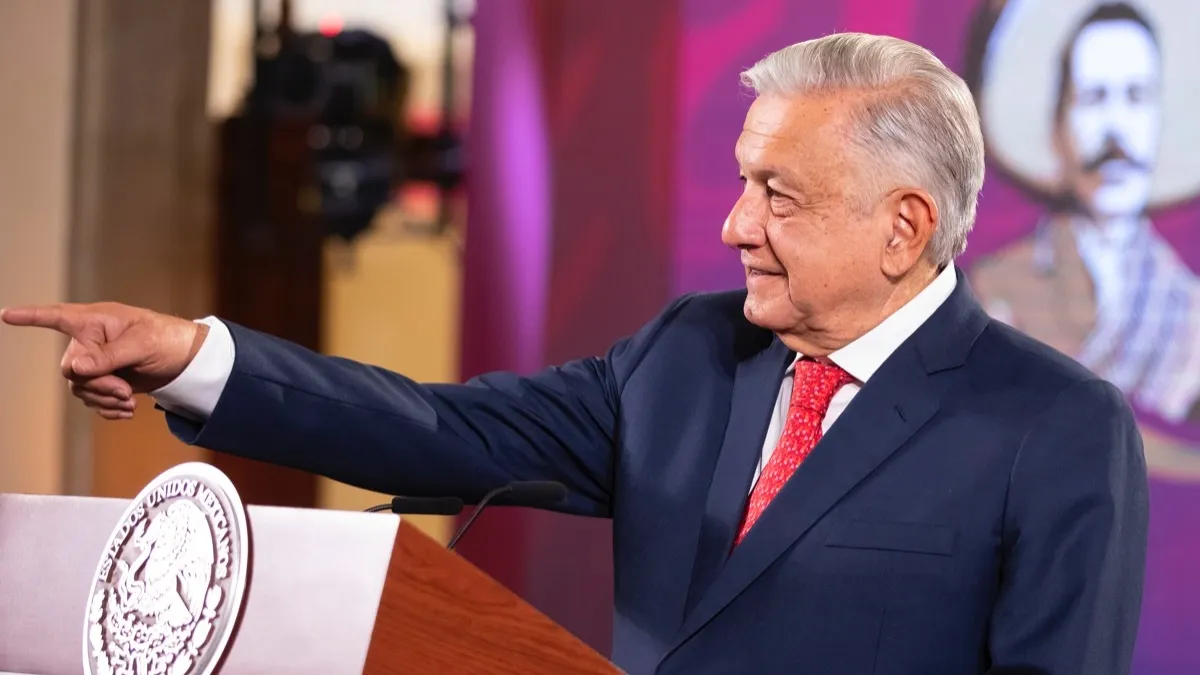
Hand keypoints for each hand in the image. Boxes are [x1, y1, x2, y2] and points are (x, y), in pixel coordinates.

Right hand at [0, 302, 206, 419]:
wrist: (186, 360)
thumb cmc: (166, 338)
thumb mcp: (141, 344)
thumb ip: (107, 356)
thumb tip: (75, 368)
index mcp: (94, 321)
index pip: (56, 316)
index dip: (30, 317)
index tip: (6, 315)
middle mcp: (89, 340)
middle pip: (71, 370)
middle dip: (97, 385)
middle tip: (124, 391)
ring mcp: (96, 362)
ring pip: (80, 389)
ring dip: (104, 399)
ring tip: (130, 400)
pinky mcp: (105, 381)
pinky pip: (93, 401)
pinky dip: (108, 409)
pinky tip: (127, 410)